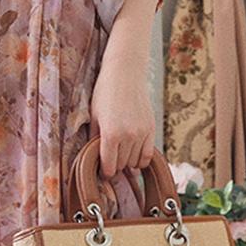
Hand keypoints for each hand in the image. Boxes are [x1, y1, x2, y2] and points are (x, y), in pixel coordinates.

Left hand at [89, 56, 155, 180]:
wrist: (125, 73)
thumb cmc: (104, 93)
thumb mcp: (94, 116)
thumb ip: (95, 139)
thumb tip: (94, 160)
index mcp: (110, 134)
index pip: (109, 166)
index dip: (104, 172)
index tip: (102, 171)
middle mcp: (128, 136)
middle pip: (122, 165)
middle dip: (115, 166)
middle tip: (110, 159)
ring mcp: (142, 133)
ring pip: (135, 162)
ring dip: (127, 162)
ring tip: (121, 154)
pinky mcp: (151, 129)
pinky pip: (148, 155)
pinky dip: (141, 159)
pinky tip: (134, 155)